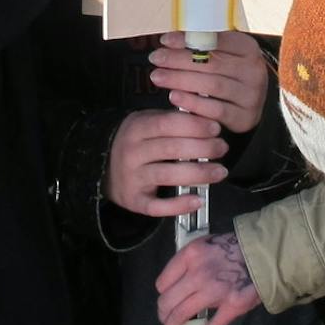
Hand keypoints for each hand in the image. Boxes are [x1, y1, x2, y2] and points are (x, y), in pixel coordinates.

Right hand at [106, 109, 225, 217]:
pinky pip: (157, 206)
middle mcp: (132, 153)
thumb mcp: (146, 122)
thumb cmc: (136, 142)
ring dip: (198, 174)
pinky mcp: (135, 201)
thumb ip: (171, 120)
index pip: (167, 124)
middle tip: (223, 148)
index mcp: (137, 129)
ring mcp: (132, 178)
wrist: (101, 166)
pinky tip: (198, 200)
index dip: (193, 125)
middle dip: (203, 148)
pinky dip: (178, 205)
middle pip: (172, 149)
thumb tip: (205, 118)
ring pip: (168, 176)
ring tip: (220, 171)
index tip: (215, 128)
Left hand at [149, 30, 268, 132]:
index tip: (165, 40)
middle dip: (179, 60)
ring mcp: (251, 96)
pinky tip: (174, 97)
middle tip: (156, 59)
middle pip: (212, 64)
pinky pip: (216, 110)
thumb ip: (202, 47)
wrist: (249, 102)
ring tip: (158, 77)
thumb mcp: (222, 55)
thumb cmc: (228, 73)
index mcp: (248, 49)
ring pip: (213, 86)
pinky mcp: (244, 117)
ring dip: (181, 80)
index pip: (217, 41)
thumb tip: (169, 40)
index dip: (189, 40)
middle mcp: (254, 71)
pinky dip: (193, 103)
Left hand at [156, 231, 261, 324]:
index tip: (167, 299)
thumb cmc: (234, 248)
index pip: (163, 282)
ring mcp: (214, 291)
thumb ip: (189, 262)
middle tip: (167, 319)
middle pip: (168, 301)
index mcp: (190, 255)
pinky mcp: (231, 306)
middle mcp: (198, 273)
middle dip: (164, 314)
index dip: (163, 294)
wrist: (263, 253)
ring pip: (181, 315)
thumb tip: (176, 283)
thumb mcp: (206, 244)